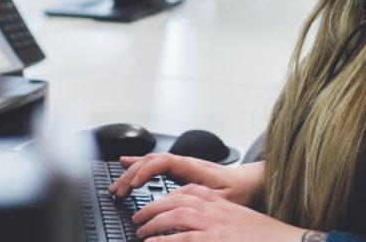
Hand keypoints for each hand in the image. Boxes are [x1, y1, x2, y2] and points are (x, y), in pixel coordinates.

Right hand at [110, 153, 264, 207]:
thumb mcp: (222, 199)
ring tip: (117, 186)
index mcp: (194, 167)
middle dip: (132, 175)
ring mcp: (181, 164)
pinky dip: (139, 165)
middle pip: (152, 161)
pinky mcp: (180, 169)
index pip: (164, 162)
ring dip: (132, 172)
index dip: (147, 171)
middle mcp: (185, 162)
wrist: (248, 182)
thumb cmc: (237, 191)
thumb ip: (202, 200)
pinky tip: (126, 165)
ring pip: (151, 161)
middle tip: (118, 192)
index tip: (135, 185)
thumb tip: (178, 203)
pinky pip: (155, 163)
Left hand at [132, 183, 305, 241]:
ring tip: (140, 230)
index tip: (155, 203)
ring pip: (176, 214)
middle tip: (139, 217)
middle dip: (153, 206)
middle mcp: (216, 209)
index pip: (189, 190)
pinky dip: (164, 240)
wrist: (284, 241)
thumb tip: (198, 229)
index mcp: (221, 203)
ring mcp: (215, 224)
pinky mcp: (214, 240)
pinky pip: (183, 238)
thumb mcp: (237, 221)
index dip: (167, 196)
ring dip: (153, 221)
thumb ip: (218, 220)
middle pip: (177, 198)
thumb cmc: (261, 236)